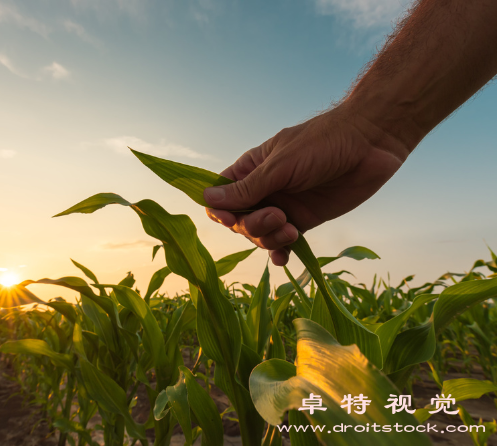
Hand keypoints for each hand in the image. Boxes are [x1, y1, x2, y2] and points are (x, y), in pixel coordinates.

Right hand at [204, 106, 411, 265]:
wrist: (371, 144)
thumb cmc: (323, 143)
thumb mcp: (281, 165)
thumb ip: (248, 188)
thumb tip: (208, 200)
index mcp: (251, 169)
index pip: (221, 195)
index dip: (221, 211)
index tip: (231, 218)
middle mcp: (264, 190)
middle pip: (239, 220)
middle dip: (252, 225)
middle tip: (277, 216)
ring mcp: (283, 206)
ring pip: (260, 234)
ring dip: (269, 238)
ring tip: (291, 231)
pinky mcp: (304, 220)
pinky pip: (284, 243)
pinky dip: (280, 252)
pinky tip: (284, 257)